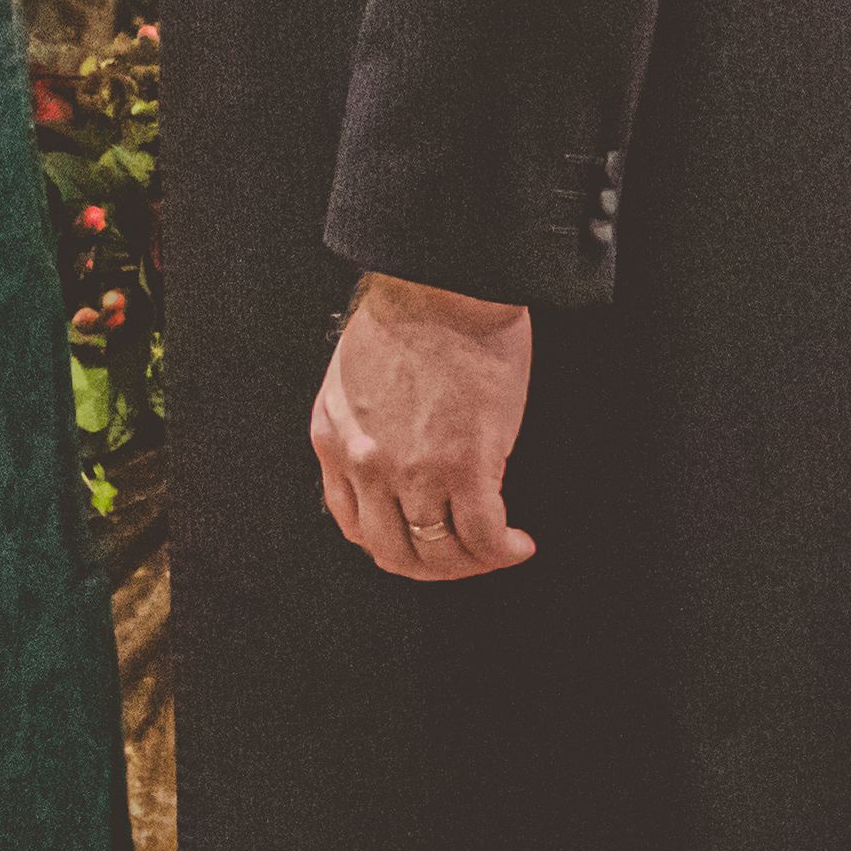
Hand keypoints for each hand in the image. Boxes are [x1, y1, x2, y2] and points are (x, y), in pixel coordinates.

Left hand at [311, 274, 538, 582]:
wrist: (444, 284)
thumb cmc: (408, 313)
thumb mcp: (353, 378)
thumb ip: (362, 427)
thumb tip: (395, 463)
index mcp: (333, 438)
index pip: (354, 522)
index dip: (391, 541)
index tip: (420, 537)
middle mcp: (365, 464)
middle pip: (393, 551)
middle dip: (430, 565)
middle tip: (461, 558)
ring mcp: (414, 471)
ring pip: (439, 553)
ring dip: (470, 563)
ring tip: (495, 550)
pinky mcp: (466, 467)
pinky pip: (483, 536)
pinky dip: (503, 550)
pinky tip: (518, 544)